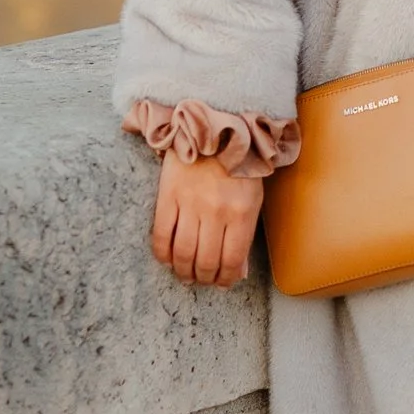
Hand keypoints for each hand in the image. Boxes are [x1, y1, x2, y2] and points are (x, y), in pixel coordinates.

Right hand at [149, 155, 264, 287]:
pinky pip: (161, 234)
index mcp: (241, 214)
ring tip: (185, 275)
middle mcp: (216, 212)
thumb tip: (237, 272)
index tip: (221, 284)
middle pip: (205, 261)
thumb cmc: (238, 167)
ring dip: (183, 271)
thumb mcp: (252, 199)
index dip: (225, 279)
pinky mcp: (168, 196)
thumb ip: (245, 236)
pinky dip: (162, 254)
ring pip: (182, 253)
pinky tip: (166, 259)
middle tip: (201, 281)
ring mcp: (190, 204)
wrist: (213, 129)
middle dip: (203, 278)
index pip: (231, 261)